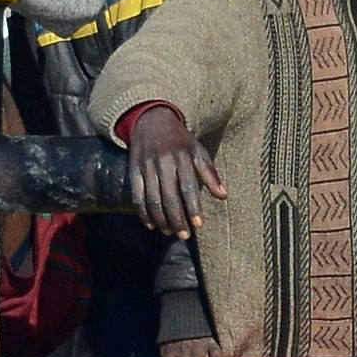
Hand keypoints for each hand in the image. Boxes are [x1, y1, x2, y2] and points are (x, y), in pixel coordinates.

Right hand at [124, 109, 224, 237]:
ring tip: (169, 232)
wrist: (151, 120)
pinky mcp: (133, 170)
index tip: (198, 224)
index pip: (189, 186)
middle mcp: (163, 162)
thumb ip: (210, 173)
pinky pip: (137, 195)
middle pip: (169, 196)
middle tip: (184, 235)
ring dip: (161, 219)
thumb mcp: (198, 151)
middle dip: (177, 218)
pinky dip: (142, 212)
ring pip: (152, 198)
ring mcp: (146, 166)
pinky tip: (151, 225)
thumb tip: (223, 196)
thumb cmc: (180, 141)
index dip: (193, 206)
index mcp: (183, 156)